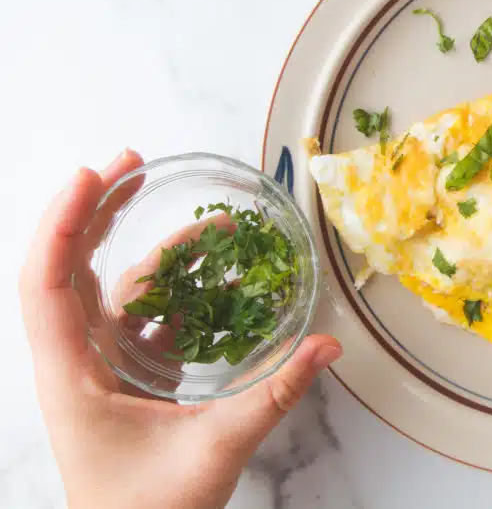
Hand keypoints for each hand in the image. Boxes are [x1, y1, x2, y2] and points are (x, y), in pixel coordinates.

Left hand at [20, 150, 341, 508]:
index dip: (61, 224)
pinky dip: (181, 290)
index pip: (46, 284)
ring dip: (159, 251)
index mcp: (72, 376)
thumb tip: (326, 347)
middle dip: (98, 210)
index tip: (92, 176)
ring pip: (118, 290)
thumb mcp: (214, 450)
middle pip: (73, 268)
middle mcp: (78, 362)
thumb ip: (273, 394)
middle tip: (133, 161)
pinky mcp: (130, 376)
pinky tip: (220, 278)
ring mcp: (103, 367)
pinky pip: (150, 317)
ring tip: (214, 224)